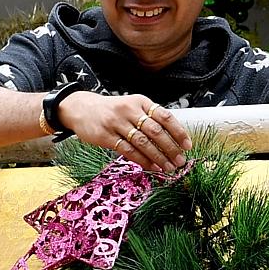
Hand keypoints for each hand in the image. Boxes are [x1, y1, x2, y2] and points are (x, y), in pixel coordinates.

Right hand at [57, 91, 190, 171]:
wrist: (81, 108)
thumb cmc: (111, 110)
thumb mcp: (131, 106)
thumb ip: (149, 118)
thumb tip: (173, 139)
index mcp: (140, 101)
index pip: (165, 117)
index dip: (178, 132)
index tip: (187, 146)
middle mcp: (129, 110)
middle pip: (156, 131)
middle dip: (170, 148)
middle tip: (180, 161)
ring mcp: (116, 123)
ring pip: (143, 142)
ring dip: (158, 157)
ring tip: (168, 167)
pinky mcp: (105, 136)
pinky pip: (127, 150)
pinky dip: (142, 160)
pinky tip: (151, 166)